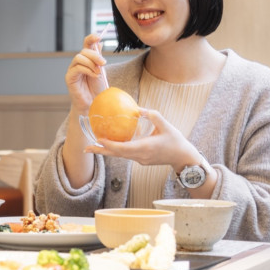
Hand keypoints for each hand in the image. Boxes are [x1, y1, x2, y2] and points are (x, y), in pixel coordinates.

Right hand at [65, 33, 108, 113]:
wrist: (94, 103)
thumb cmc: (97, 89)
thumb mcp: (101, 70)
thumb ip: (98, 58)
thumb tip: (99, 42)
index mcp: (87, 59)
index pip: (86, 44)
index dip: (91, 38)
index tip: (98, 36)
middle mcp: (78, 62)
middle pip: (84, 50)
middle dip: (95, 55)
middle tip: (103, 63)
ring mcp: (73, 69)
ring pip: (79, 57)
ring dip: (91, 63)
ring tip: (98, 73)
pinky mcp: (69, 77)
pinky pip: (77, 68)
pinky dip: (87, 70)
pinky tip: (94, 76)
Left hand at [83, 109, 197, 167]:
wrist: (184, 158)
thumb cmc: (176, 141)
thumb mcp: (166, 125)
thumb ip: (152, 115)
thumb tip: (138, 109)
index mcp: (145, 147)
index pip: (122, 148)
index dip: (109, 145)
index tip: (98, 139)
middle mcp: (140, 156)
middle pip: (116, 155)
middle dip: (100, 151)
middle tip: (86, 148)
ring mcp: (140, 160)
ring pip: (120, 156)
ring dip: (107, 151)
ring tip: (93, 147)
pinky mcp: (142, 160)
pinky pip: (126, 155)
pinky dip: (117, 150)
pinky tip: (111, 144)